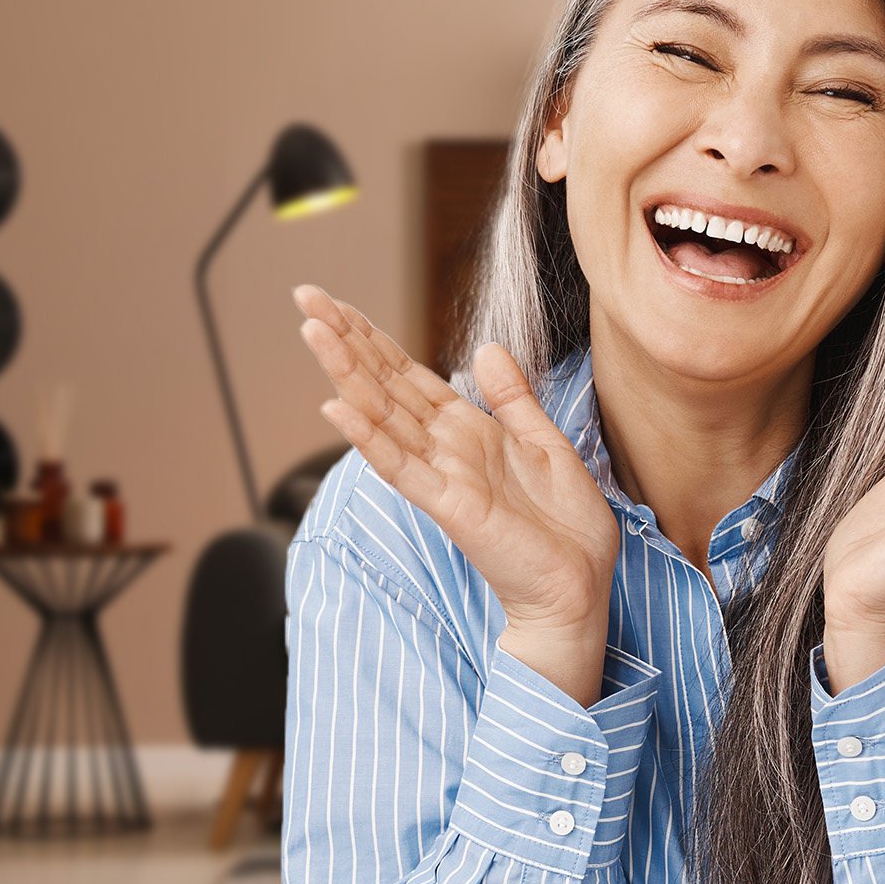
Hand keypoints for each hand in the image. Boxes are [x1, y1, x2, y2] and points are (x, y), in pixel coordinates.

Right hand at [292, 285, 618, 636]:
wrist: (578, 586)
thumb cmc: (565, 527)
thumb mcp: (545, 442)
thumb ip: (513, 398)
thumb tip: (488, 350)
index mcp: (469, 432)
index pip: (409, 375)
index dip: (374, 338)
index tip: (337, 303)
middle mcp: (447, 449)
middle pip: (386, 385)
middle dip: (346, 340)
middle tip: (306, 297)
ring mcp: (443, 476)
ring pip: (384, 416)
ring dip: (348, 373)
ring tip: (314, 333)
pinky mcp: (451, 507)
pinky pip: (402, 468)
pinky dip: (369, 438)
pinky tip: (338, 408)